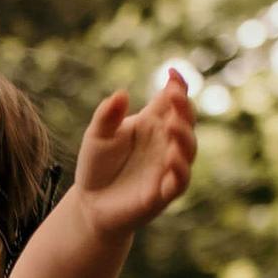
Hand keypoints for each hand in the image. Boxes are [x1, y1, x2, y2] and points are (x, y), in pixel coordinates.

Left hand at [72, 69, 197, 236]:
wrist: (90, 204)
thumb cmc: (97, 166)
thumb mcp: (96, 136)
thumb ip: (107, 115)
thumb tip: (121, 93)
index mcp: (152, 123)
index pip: (171, 101)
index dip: (177, 86)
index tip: (172, 73)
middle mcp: (165, 143)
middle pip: (185, 121)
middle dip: (184, 108)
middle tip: (174, 96)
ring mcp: (167, 167)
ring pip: (187, 149)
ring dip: (184, 136)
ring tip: (172, 124)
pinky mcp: (164, 192)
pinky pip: (179, 181)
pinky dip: (179, 169)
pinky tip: (171, 158)